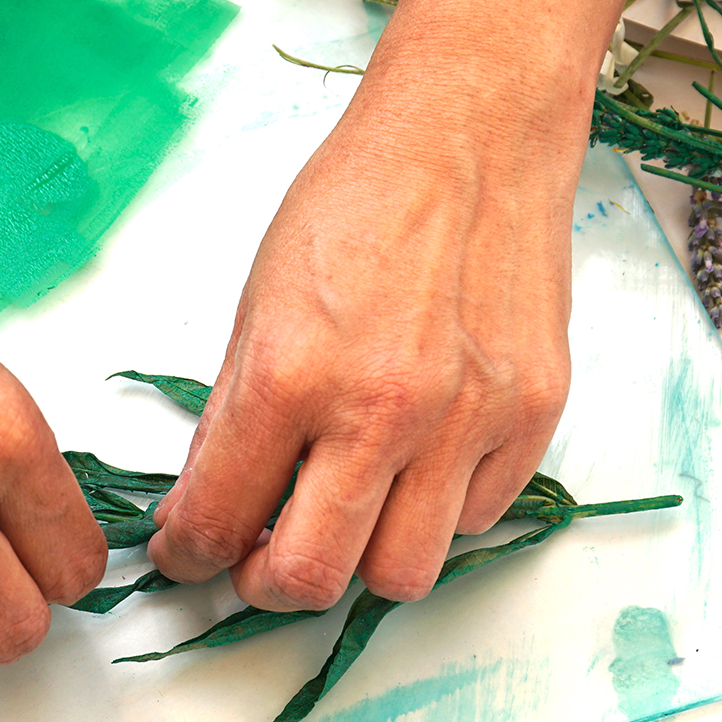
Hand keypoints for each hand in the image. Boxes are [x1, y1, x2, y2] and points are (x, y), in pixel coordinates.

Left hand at [145, 0, 721, 608]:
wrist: (471, 136)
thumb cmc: (356, 203)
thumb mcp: (259, 300)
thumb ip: (236, 412)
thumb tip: (210, 500)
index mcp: (292, 374)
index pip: (218, 520)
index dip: (188, 553)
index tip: (188, 552)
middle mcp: (383, 412)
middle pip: (314, 579)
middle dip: (267, 585)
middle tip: (260, 555)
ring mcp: (468, 421)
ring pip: (404, 576)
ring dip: (361, 557)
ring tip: (348, 507)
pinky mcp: (533, 417)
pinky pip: (474, 519)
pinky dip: (435, 511)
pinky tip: (417, 460)